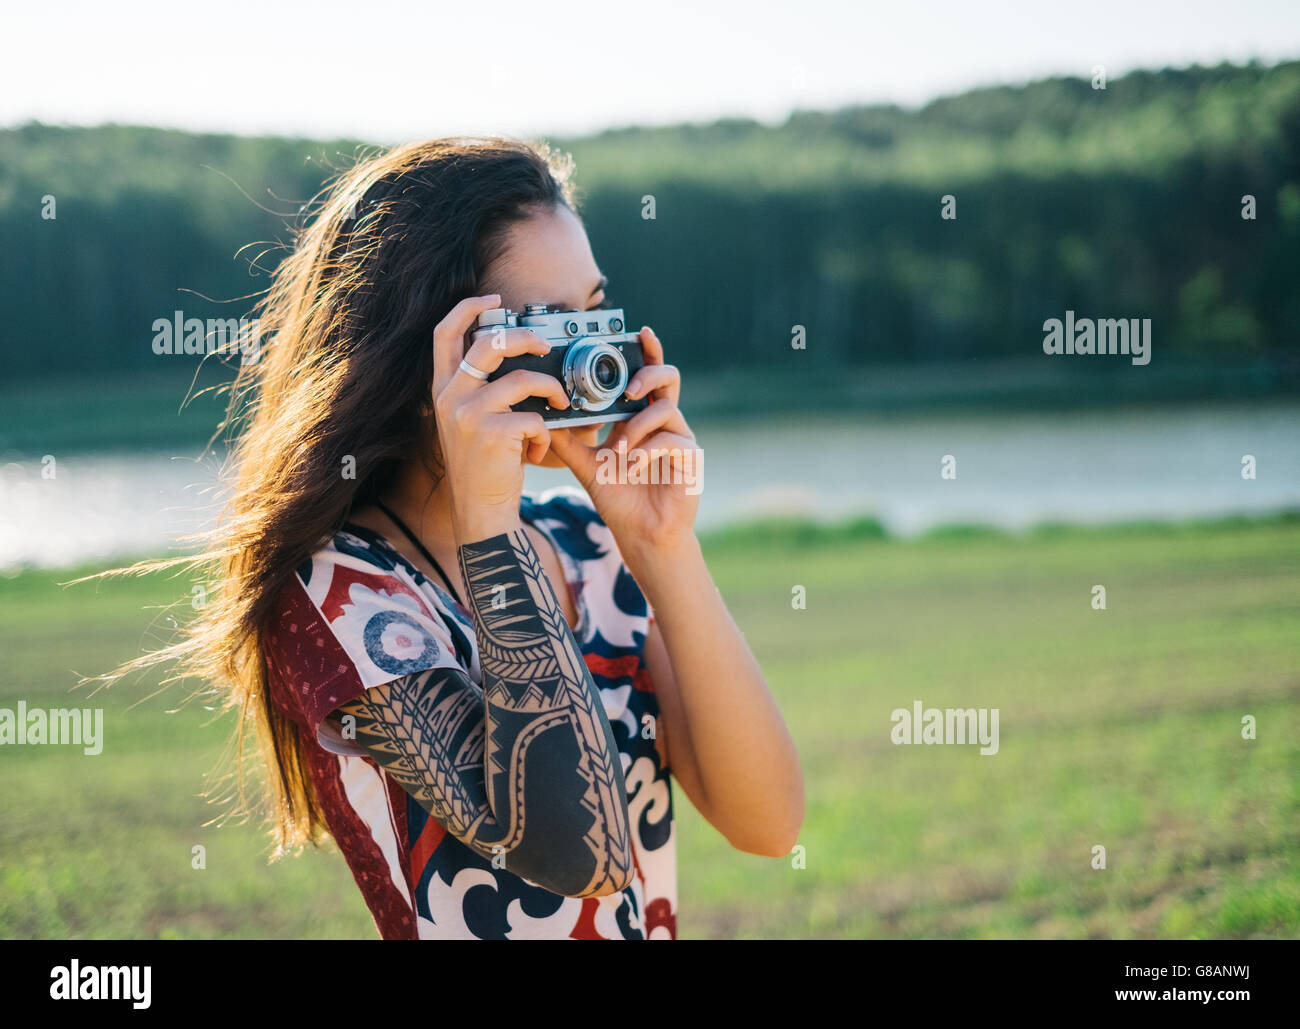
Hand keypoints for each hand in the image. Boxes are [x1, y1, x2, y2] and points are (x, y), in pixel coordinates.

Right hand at [431, 294, 570, 541]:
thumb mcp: (469, 422)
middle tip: (545, 345)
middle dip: (525, 337)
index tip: (493, 298)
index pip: (444, 333)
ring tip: (560, 403)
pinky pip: (535, 418)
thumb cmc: (484, 466)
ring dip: (551, 389)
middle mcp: (449, 397)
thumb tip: (520, 355)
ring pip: (522, 379)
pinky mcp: (492, 434)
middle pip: (489, 343)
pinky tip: (538, 452)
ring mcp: (468, 414)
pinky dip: (545, 435)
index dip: (467, 308)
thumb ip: (482, 390)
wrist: (480, 511)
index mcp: (442, 389)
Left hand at [549, 326, 701, 554]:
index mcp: (643, 419)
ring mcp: (681, 441)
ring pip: (667, 410)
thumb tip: (543, 420)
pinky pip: (672, 441)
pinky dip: (648, 450)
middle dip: (648, 375)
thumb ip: (570, 441)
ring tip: (620, 447)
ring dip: (639, 425)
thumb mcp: (588, 465)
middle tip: (628, 389)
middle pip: (669, 379)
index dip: (648, 352)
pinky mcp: (690, 460)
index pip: (648, 376)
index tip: (640, 332)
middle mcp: (665, 424)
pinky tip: (634, 465)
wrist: (641, 536)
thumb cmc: (621, 499)